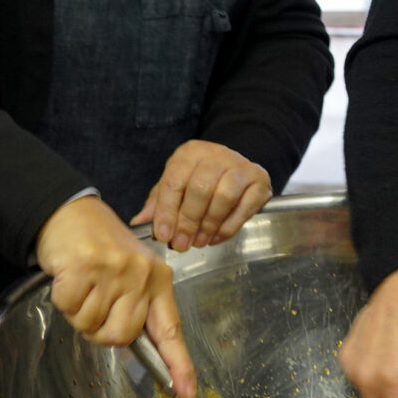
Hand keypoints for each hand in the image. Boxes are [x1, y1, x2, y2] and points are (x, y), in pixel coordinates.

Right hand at [38, 197, 193, 396]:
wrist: (70, 212)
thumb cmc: (100, 248)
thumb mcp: (132, 272)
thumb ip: (138, 307)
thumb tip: (135, 346)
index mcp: (158, 280)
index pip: (170, 329)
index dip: (178, 364)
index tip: (186, 393)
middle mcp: (141, 275)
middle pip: (122, 337)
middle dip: (101, 330)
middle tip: (94, 303)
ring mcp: (113, 270)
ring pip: (92, 325)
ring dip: (80, 313)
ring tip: (82, 285)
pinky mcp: (84, 266)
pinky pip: (70, 308)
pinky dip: (63, 300)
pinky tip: (68, 277)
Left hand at [130, 140, 270, 251]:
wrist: (237, 166)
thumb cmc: (201, 178)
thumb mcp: (177, 184)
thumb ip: (159, 202)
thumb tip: (139, 222)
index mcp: (189, 153)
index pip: (174, 181)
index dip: (167, 211)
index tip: (162, 235)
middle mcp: (216, 154)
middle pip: (199, 189)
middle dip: (188, 221)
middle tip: (181, 244)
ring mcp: (240, 166)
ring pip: (223, 197)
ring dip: (208, 225)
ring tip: (199, 242)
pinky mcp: (259, 180)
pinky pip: (244, 207)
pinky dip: (228, 226)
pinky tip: (216, 237)